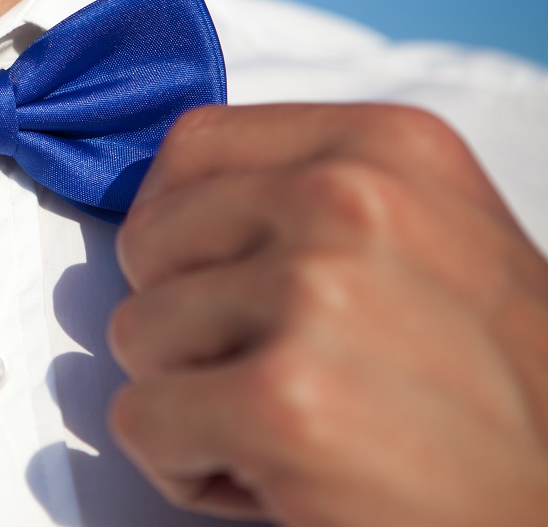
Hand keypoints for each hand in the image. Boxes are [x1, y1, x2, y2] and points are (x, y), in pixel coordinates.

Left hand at [108, 104, 547, 525]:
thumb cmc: (490, 389)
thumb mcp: (427, 237)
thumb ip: (307, 198)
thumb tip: (170, 200)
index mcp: (384, 147)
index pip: (192, 146)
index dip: (176, 226)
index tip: (219, 283)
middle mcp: (349, 200)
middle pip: (149, 243)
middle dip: (185, 321)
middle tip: (275, 370)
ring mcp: (315, 295)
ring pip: (135, 333)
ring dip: (190, 398)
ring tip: (288, 423)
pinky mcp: (282, 401)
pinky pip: (138, 422)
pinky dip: (186, 465)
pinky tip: (275, 478)